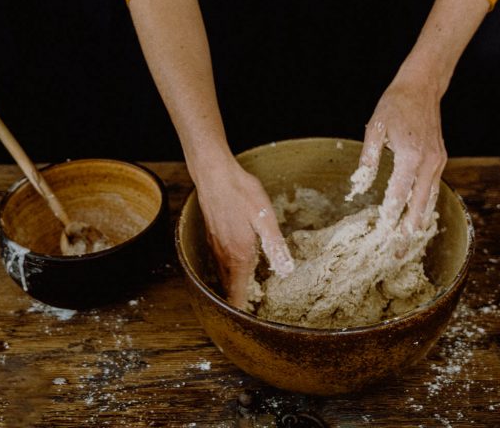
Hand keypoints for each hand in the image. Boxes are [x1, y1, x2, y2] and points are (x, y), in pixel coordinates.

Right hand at [194, 158, 293, 309]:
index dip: (244, 312)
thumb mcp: (264, 217)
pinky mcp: (213, 237)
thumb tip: (286, 271)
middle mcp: (224, 256)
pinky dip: (229, 274)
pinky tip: (239, 268)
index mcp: (239, 256)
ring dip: (234, 289)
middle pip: (229, 290)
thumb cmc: (241, 192)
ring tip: (248, 296)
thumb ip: (275, 245)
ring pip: (223, 277)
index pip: (238, 295)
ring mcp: (215, 247)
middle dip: (240, 303)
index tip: (252, 325)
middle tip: (254, 314)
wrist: (214, 174)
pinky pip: (220, 264)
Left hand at [348, 65, 446, 233]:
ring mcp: (438, 161)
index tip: (384, 234)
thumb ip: (368, 159)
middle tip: (398, 253)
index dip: (392, 215)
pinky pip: (433, 188)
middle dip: (408, 230)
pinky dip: (426, 205)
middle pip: (420, 205)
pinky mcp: (440, 159)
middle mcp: (428, 162)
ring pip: (430, 200)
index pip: (400, 193)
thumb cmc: (395, 106)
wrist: (421, 88)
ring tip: (409, 243)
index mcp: (410, 155)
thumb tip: (359, 185)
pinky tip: (418, 217)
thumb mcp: (374, 128)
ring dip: (419, 222)